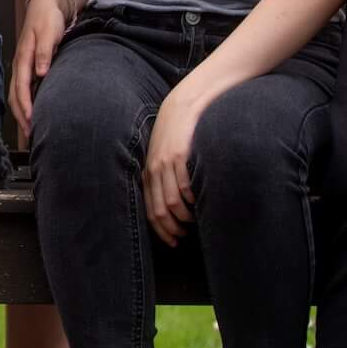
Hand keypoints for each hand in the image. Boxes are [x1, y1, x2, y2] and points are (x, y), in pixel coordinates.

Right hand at [9, 0, 70, 141]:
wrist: (45, 3)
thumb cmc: (48, 17)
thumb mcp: (49, 31)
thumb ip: (44, 51)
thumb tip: (40, 73)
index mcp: (24, 57)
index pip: (23, 86)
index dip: (26, 105)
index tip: (31, 121)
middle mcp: (20, 64)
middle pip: (16, 94)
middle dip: (21, 115)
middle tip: (31, 135)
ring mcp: (22, 65)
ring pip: (17, 93)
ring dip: (21, 112)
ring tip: (30, 129)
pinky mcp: (26, 66)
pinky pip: (22, 89)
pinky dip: (24, 103)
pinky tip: (32, 112)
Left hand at [143, 84, 206, 243]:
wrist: (184, 105)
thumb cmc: (178, 134)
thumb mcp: (165, 155)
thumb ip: (166, 176)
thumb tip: (172, 205)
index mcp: (148, 171)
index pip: (150, 210)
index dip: (160, 230)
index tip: (172, 242)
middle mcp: (153, 169)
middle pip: (158, 210)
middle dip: (170, 229)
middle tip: (182, 239)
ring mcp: (165, 162)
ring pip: (171, 202)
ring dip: (182, 218)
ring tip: (192, 224)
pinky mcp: (180, 155)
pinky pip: (183, 185)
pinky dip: (191, 200)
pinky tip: (198, 204)